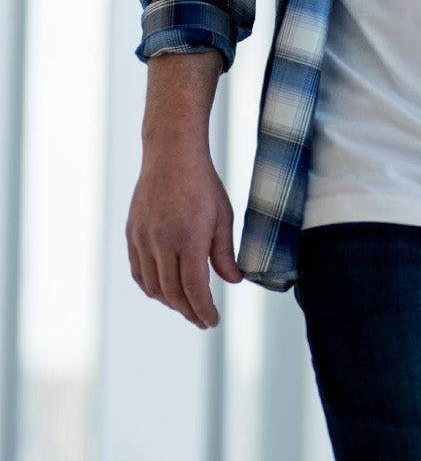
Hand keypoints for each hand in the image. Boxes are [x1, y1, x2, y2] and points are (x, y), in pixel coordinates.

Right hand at [126, 51, 241, 327]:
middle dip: (188, 311)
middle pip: (172, 293)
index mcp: (188, 238)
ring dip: (170, 302)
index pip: (194, 288)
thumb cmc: (203, 183)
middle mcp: (161, 243)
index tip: (212, 321)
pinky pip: (138, 272)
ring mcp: (142, 240)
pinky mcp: (132, 235)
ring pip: (152, 287)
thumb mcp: (224, 215)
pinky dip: (151, 287)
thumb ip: (225, 252)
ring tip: (187, 306)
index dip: (203, 310)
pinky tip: (164, 289)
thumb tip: (233, 281)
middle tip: (202, 319)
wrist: (171, 155)